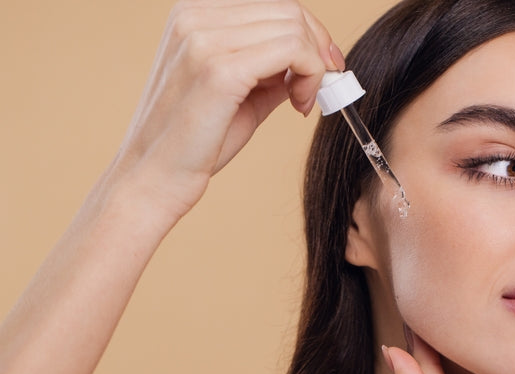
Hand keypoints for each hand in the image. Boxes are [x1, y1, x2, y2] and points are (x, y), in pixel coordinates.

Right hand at [110, 0, 342, 224]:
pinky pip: (293, 51)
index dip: (309, 34)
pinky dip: (310, 76)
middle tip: (323, 88)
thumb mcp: (239, 92)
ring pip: (294, 28)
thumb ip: (270, 69)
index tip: (322, 68)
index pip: (272, 5)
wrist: (154, 178)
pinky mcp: (220, 70)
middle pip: (288, 11)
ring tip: (302, 101)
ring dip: (315, 67)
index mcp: (193, 15)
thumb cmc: (194, 142)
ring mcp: (203, 39)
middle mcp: (194, 17)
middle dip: (318, 49)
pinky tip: (299, 105)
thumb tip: (312, 59)